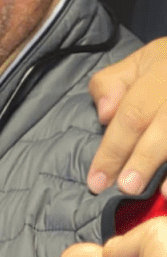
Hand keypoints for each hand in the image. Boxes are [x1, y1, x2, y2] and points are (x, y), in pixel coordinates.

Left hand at [87, 40, 166, 195]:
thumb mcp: (138, 63)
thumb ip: (112, 85)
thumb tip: (105, 114)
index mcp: (162, 67)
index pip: (132, 113)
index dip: (113, 149)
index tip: (96, 181)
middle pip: (163, 126)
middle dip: (142, 160)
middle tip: (126, 189)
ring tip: (160, 194)